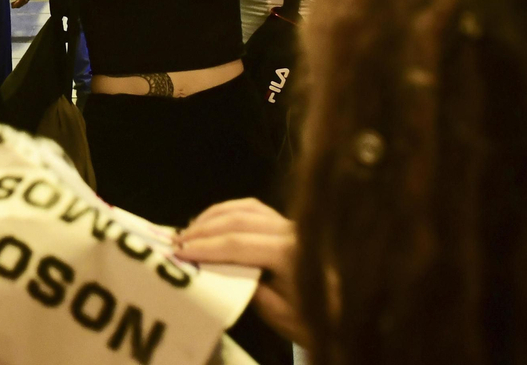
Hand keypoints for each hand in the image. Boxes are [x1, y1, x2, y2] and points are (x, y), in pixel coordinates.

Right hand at [176, 198, 306, 346]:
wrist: (349, 310)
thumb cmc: (316, 318)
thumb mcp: (281, 316)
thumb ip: (251, 291)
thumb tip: (217, 272)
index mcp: (290, 253)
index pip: (238, 244)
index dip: (206, 247)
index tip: (180, 253)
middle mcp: (290, 230)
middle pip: (238, 220)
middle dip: (204, 229)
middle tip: (177, 241)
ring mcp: (291, 224)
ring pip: (245, 208)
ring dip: (214, 216)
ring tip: (189, 230)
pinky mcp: (289, 224)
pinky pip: (255, 208)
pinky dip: (230, 210)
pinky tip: (214, 220)